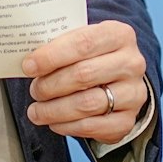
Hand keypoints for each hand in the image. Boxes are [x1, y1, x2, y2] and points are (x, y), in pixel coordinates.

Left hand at [22, 20, 149, 143]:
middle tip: (34, 90)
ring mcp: (133, 93)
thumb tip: (29, 63)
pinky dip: (67, 126)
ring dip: (54, 110)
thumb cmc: (92, 58)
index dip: (52, 56)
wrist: (118, 81)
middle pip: (83, 74)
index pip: (83, 43)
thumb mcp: (81, 42)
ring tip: (37, 111)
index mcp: (119, 34)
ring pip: (87, 104)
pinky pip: (92, 127)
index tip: (29, 66)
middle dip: (51, 85)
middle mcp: (132, 63)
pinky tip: (54, 122)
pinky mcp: (127, 120)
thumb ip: (59, 46)